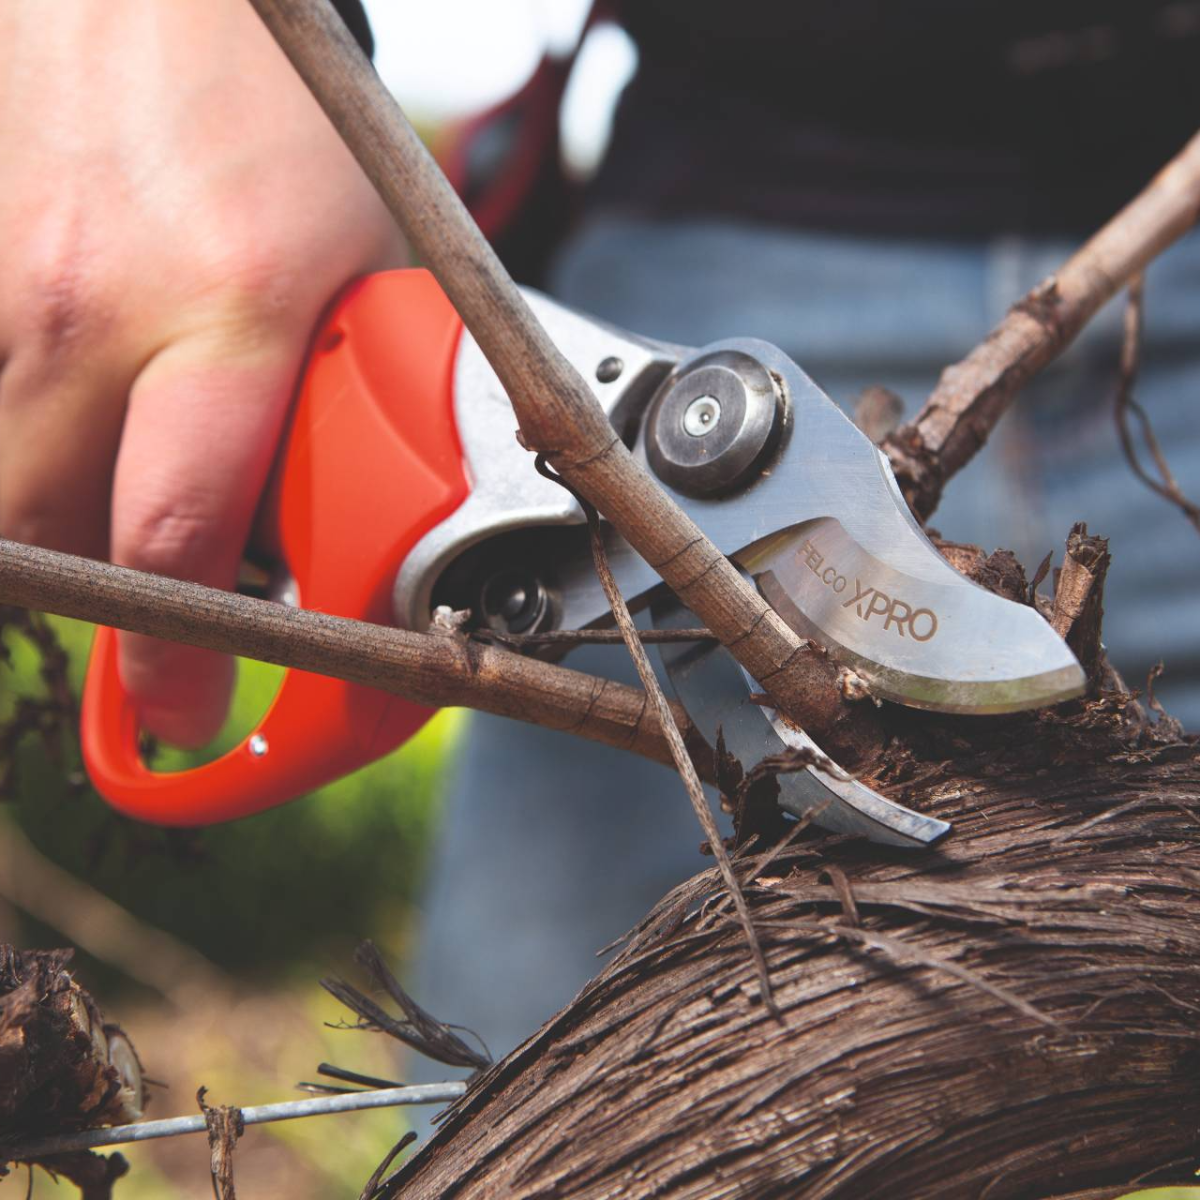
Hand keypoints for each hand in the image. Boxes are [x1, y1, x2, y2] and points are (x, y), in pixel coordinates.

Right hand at [0, 0, 403, 745]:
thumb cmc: (277, 125)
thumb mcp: (360, 273)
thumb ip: (355, 399)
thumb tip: (364, 509)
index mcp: (224, 317)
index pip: (170, 540)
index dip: (172, 662)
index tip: (187, 713)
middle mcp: (87, 312)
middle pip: (46, 539)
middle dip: (93, 610)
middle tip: (144, 626)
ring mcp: (0, 286)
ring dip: (53, 527)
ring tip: (114, 504)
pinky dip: (24, 443)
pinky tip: (73, 418)